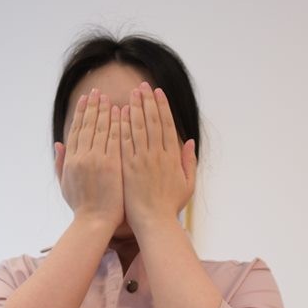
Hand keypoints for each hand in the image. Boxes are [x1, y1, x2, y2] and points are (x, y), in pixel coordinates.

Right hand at [54, 89, 124, 229]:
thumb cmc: (81, 208)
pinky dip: (117, 124)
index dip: (81, 113)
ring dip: (105, 110)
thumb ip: (61, 164)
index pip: (76, 130)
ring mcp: (97, 160)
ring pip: (101, 128)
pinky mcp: (111, 165)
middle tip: (97, 92)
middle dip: (93, 107)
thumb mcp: (65, 185)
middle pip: (88, 125)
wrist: (94, 223)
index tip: (86, 99)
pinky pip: (115, 139)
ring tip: (108, 97)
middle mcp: (82, 157)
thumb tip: (58, 144)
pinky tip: (121, 112)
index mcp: (71, 160)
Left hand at [120, 82, 196, 232]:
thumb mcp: (187, 184)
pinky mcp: (128, 167)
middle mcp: (158, 155)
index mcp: (172, 157)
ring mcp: (142, 160)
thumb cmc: (170, 206)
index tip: (157, 92)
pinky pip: (125, 142)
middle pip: (152, 121)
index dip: (161, 106)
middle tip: (142, 86)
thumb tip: (189, 141)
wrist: (154, 222)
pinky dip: (122, 126)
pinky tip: (119, 113)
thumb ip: (189, 161)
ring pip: (138, 128)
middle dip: (147, 101)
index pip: (166, 124)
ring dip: (134, 108)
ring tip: (131, 93)